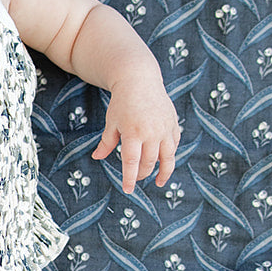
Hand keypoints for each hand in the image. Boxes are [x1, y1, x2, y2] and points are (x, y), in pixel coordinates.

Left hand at [92, 76, 180, 192]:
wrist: (139, 80)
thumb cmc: (122, 103)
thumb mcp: (111, 122)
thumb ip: (106, 142)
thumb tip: (97, 157)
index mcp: (133, 133)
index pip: (132, 162)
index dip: (130, 178)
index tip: (128, 190)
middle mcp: (152, 132)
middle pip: (149, 162)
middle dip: (142, 174)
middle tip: (136, 179)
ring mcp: (165, 129)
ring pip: (168, 158)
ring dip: (163, 172)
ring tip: (159, 182)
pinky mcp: (173, 124)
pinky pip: (174, 145)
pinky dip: (170, 155)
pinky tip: (165, 161)